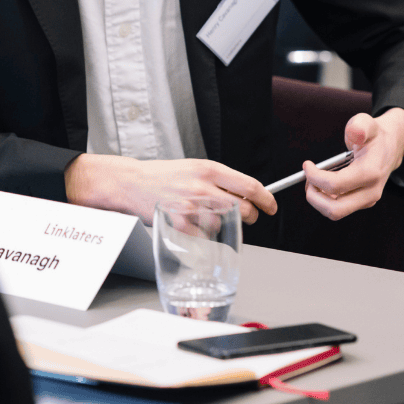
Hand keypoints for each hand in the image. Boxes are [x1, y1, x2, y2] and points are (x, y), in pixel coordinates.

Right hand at [63, 154, 277, 225]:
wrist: (132, 183)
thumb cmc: (163, 176)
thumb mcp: (194, 168)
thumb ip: (218, 179)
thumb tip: (245, 192)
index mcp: (209, 169)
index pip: (250, 185)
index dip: (266, 199)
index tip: (271, 206)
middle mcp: (203, 186)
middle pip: (245, 209)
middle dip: (250, 217)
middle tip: (246, 217)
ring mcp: (192, 206)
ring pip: (226, 224)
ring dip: (222, 224)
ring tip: (207, 216)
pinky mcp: (181, 222)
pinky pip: (205, 235)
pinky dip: (203, 233)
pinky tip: (192, 223)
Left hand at [301, 108, 403, 220]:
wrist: (390, 147)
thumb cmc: (374, 135)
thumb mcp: (366, 123)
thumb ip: (360, 126)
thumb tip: (355, 133)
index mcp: (371, 173)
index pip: (335, 185)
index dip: (314, 176)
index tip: (307, 164)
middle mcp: (371, 192)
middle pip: (334, 209)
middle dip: (313, 196)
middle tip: (307, 179)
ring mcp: (368, 200)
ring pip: (334, 212)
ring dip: (318, 198)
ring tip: (314, 180)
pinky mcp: (363, 203)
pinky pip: (338, 209)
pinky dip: (325, 199)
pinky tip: (324, 183)